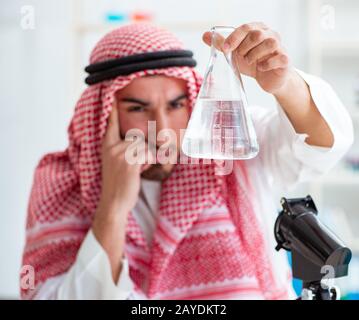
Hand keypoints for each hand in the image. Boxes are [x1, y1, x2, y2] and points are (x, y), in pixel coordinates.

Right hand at [92, 105, 153, 282]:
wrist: (114, 203)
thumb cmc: (118, 184)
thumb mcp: (115, 163)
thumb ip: (123, 150)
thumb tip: (142, 142)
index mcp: (107, 145)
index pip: (111, 123)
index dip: (113, 110)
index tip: (114, 94)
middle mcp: (112, 146)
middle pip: (139, 137)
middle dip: (144, 151)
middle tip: (136, 166)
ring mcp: (120, 153)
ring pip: (145, 146)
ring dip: (147, 159)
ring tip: (137, 170)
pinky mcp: (129, 161)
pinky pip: (149, 155)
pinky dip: (150, 164)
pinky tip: (140, 173)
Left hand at [203, 22, 291, 94]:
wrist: (268, 78)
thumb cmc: (253, 63)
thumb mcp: (235, 54)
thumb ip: (223, 44)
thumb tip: (205, 36)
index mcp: (258, 30)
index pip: (246, 27)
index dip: (234, 38)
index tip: (225, 49)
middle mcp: (271, 35)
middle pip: (257, 34)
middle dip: (244, 48)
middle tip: (241, 57)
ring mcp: (280, 47)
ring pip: (269, 43)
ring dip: (255, 55)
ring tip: (250, 62)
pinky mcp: (285, 60)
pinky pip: (278, 58)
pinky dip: (266, 64)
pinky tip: (260, 68)